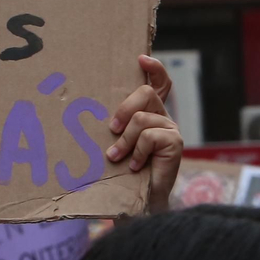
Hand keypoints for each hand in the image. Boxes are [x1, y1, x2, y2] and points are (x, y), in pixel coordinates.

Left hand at [104, 55, 183, 209]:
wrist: (140, 200)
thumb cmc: (123, 171)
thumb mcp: (116, 142)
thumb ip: (114, 125)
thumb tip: (84, 110)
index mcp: (149, 112)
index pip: (159, 82)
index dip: (154, 68)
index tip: (141, 59)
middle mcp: (162, 116)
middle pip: (144, 93)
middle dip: (124, 109)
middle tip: (112, 129)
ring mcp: (171, 128)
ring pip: (141, 119)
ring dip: (125, 141)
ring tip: (117, 157)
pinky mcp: (175, 142)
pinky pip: (148, 137)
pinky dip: (137, 153)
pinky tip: (135, 166)